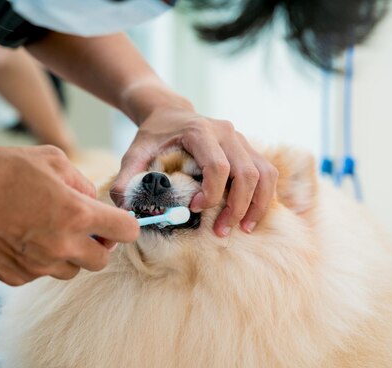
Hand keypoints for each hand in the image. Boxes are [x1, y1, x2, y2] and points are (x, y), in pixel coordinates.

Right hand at [0, 145, 138, 284]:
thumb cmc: (0, 172)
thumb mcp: (50, 159)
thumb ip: (80, 181)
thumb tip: (91, 197)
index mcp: (77, 215)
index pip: (127, 232)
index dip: (125, 225)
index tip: (116, 220)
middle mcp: (63, 246)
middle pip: (102, 260)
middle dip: (99, 245)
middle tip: (83, 228)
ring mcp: (39, 266)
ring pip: (72, 271)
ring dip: (71, 255)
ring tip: (50, 232)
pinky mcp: (18, 277)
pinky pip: (41, 274)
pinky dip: (41, 261)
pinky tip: (24, 239)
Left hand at [110, 106, 277, 236]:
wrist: (169, 112)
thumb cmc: (153, 136)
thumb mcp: (134, 153)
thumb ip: (126, 179)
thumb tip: (124, 210)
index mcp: (200, 131)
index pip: (218, 165)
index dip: (212, 193)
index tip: (195, 209)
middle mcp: (226, 132)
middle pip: (246, 173)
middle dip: (237, 206)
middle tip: (221, 231)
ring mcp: (241, 140)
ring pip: (264, 174)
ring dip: (256, 204)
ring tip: (243, 228)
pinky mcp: (249, 149)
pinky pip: (267, 174)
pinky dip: (264, 197)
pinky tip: (251, 216)